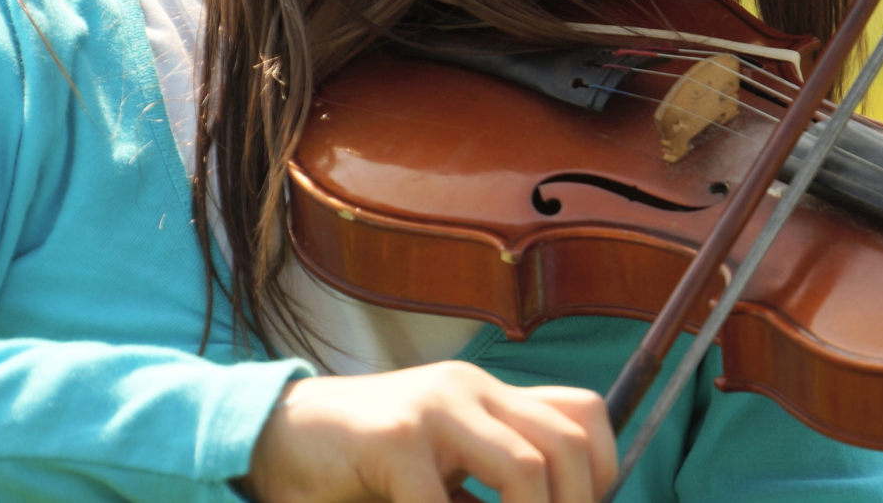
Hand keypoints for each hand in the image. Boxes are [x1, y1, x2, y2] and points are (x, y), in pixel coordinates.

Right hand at [238, 361, 616, 502]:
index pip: (583, 412)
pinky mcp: (392, 437)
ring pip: (523, 466)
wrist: (277, 434)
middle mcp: (470, 389)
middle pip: (566, 441)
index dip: (605, 470)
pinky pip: (439, 501)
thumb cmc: (364, 461)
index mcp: (489, 394)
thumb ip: (488, 479)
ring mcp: (433, 408)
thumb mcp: (442, 464)